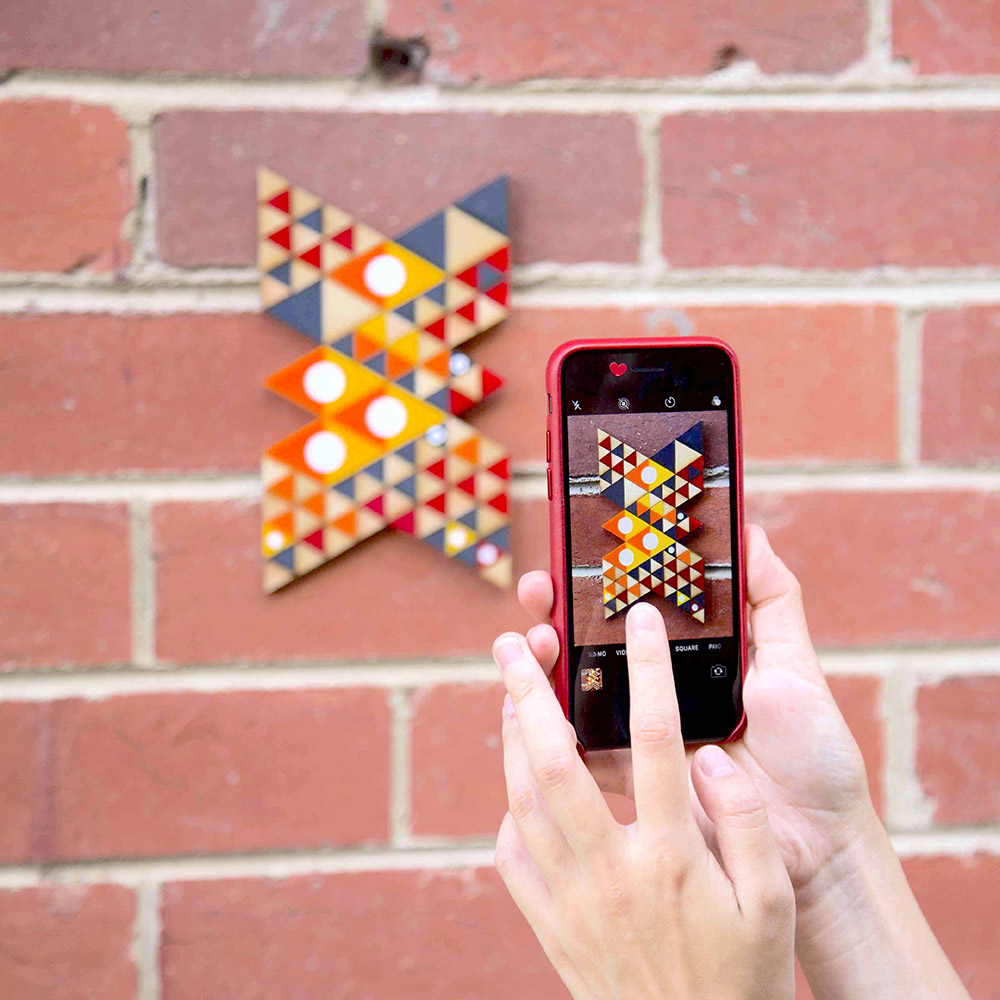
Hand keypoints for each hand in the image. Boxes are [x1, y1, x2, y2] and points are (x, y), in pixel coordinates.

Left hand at [492, 602, 794, 999]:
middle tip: (515, 641)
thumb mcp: (773, 903)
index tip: (639, 619)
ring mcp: (569, 900)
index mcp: (671, 857)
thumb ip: (747, 822)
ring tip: (510, 692)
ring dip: (511, 738)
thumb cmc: (744, 977)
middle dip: (530, 691)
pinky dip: (509, 809)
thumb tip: (712, 754)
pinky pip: (510, 856)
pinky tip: (518, 784)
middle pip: (556, 761)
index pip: (655, 740)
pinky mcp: (548, 926)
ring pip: (522, 800)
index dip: (646, 669)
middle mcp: (609, 870)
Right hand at [516, 524, 876, 894]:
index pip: (632, 610)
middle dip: (556, 612)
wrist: (821, 843)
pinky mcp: (630, 781)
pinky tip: (532, 702)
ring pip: (575, 690)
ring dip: (545, 661)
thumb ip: (773, 602)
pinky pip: (580, 753)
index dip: (601, 583)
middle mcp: (657, 692)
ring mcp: (639, 736)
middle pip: (591, 644)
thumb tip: (751, 532)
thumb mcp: (794, 667)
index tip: (578, 551)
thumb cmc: (816, 753)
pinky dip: (552, 728)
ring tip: (535, 637)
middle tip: (539, 588)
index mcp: (690, 661)